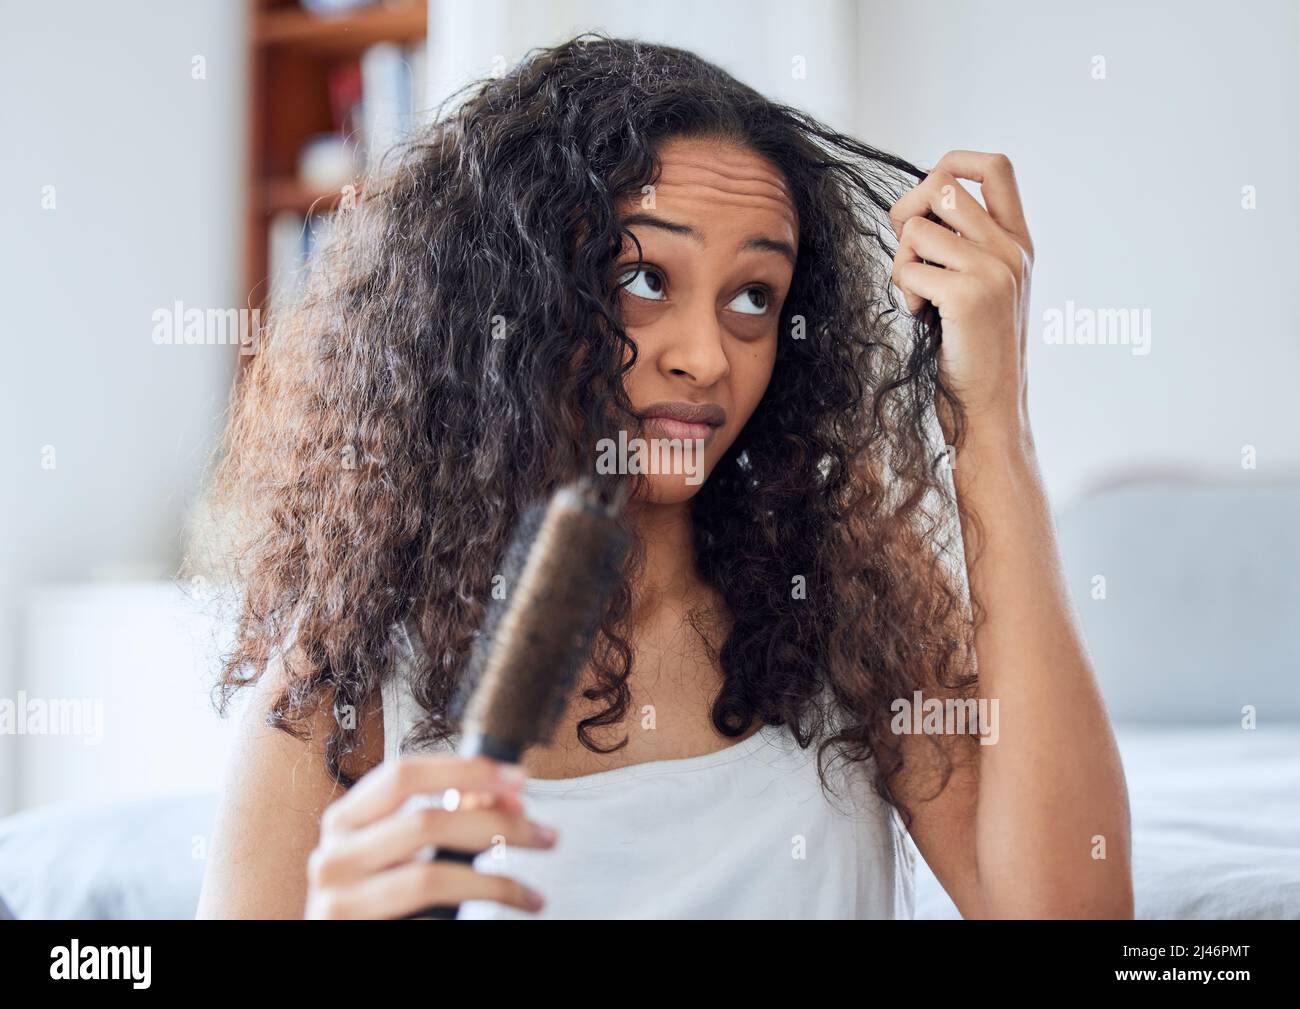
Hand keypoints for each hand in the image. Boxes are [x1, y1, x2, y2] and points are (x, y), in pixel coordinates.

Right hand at [305, 754, 555, 918]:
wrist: (343, 941)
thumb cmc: (376, 896)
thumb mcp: (398, 849)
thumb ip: (443, 817)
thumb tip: (503, 795)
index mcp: (344, 820)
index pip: (403, 775)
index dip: (464, 770)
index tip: (518, 779)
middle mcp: (333, 858)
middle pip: (427, 822)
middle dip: (498, 825)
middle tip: (544, 836)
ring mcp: (340, 903)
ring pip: (433, 878)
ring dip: (498, 883)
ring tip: (532, 894)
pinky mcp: (358, 936)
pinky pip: (431, 923)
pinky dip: (473, 920)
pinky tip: (497, 918)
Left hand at [889, 151, 1034, 445]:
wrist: (991, 408)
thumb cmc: (971, 350)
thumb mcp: (978, 286)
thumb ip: (962, 244)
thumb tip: (917, 203)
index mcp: (1018, 242)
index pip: (995, 167)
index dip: (953, 162)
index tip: (928, 191)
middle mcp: (1012, 249)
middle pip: (942, 187)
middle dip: (907, 213)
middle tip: (909, 254)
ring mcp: (994, 270)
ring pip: (917, 228)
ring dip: (902, 262)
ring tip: (921, 297)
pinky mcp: (968, 295)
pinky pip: (908, 268)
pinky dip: (904, 292)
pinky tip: (923, 318)